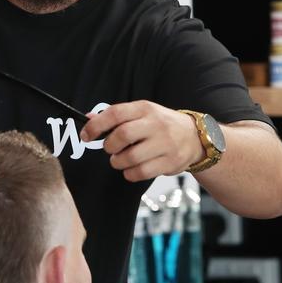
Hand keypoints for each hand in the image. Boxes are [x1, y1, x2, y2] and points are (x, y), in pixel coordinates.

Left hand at [80, 100, 204, 181]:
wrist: (195, 137)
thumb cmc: (161, 124)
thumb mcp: (141, 112)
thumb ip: (116, 116)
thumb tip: (88, 118)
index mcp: (144, 108)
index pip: (115, 114)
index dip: (96, 125)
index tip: (86, 135)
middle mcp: (155, 124)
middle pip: (122, 135)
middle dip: (109, 146)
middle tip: (109, 149)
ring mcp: (165, 144)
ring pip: (131, 157)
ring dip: (118, 162)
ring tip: (119, 159)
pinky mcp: (170, 162)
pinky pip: (142, 172)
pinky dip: (130, 173)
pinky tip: (130, 169)